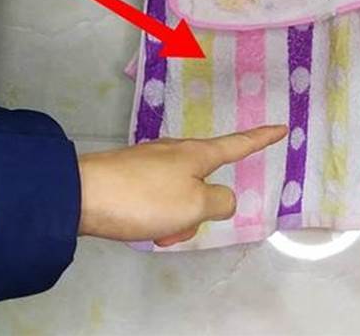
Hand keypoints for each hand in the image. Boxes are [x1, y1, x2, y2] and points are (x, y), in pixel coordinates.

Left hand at [77, 126, 287, 246]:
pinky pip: (158, 197)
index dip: (262, 139)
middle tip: (182, 228)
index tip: (280, 127)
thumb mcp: (196, 206)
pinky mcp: (129, 174)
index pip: (239, 144)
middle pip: (206, 181)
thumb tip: (221, 197)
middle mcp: (177, 151)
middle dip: (201, 208)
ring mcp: (151, 161)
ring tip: (157, 232)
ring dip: (177, 218)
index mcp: (199, 154)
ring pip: (181, 194)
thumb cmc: (144, 198)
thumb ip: (221, 202)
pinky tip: (140, 227)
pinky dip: (157, 216)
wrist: (79, 195)